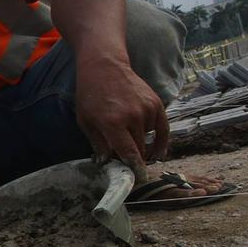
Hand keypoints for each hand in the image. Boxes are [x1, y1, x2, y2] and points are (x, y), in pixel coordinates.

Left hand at [74, 59, 168, 179]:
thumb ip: (98, 144)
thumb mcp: (85, 121)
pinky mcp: (157, 103)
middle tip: (124, 162)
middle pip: (140, 149)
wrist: (105, 66)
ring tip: (129, 144)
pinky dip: (159, 140)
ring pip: (149, 140)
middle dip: (134, 159)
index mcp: (113, 122)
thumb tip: (106, 163)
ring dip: (142, 146)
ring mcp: (147, 109)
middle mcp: (133, 116)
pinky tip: (157, 151)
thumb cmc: (90, 94)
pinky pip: (162, 129)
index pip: (129, 153)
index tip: (138, 180)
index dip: (135, 169)